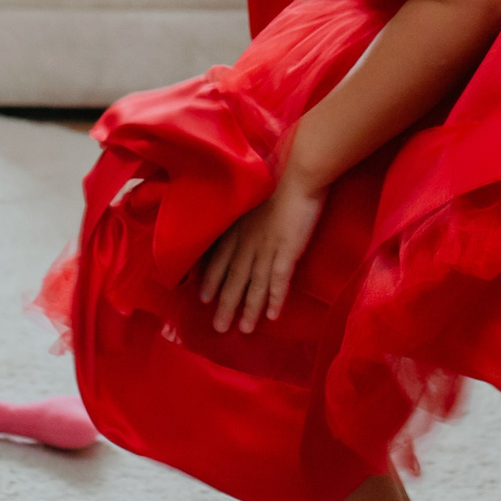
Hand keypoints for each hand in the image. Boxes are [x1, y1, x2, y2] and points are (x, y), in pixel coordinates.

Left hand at [198, 173, 326, 333]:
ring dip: (249, 309)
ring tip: (243, 330)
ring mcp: (266, 248)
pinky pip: (278, 281)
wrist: (297, 170)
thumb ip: (244, 211)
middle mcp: (246, 241)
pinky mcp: (287, 251)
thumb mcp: (249, 193)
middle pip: (233, 279)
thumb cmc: (275, 175)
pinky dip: (275, 300)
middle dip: (225, 305)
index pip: (217, 259)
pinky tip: (273, 317)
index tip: (203, 298)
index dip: (211, 280)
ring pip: (254, 285)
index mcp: (235, 227)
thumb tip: (241, 217)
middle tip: (218, 328)